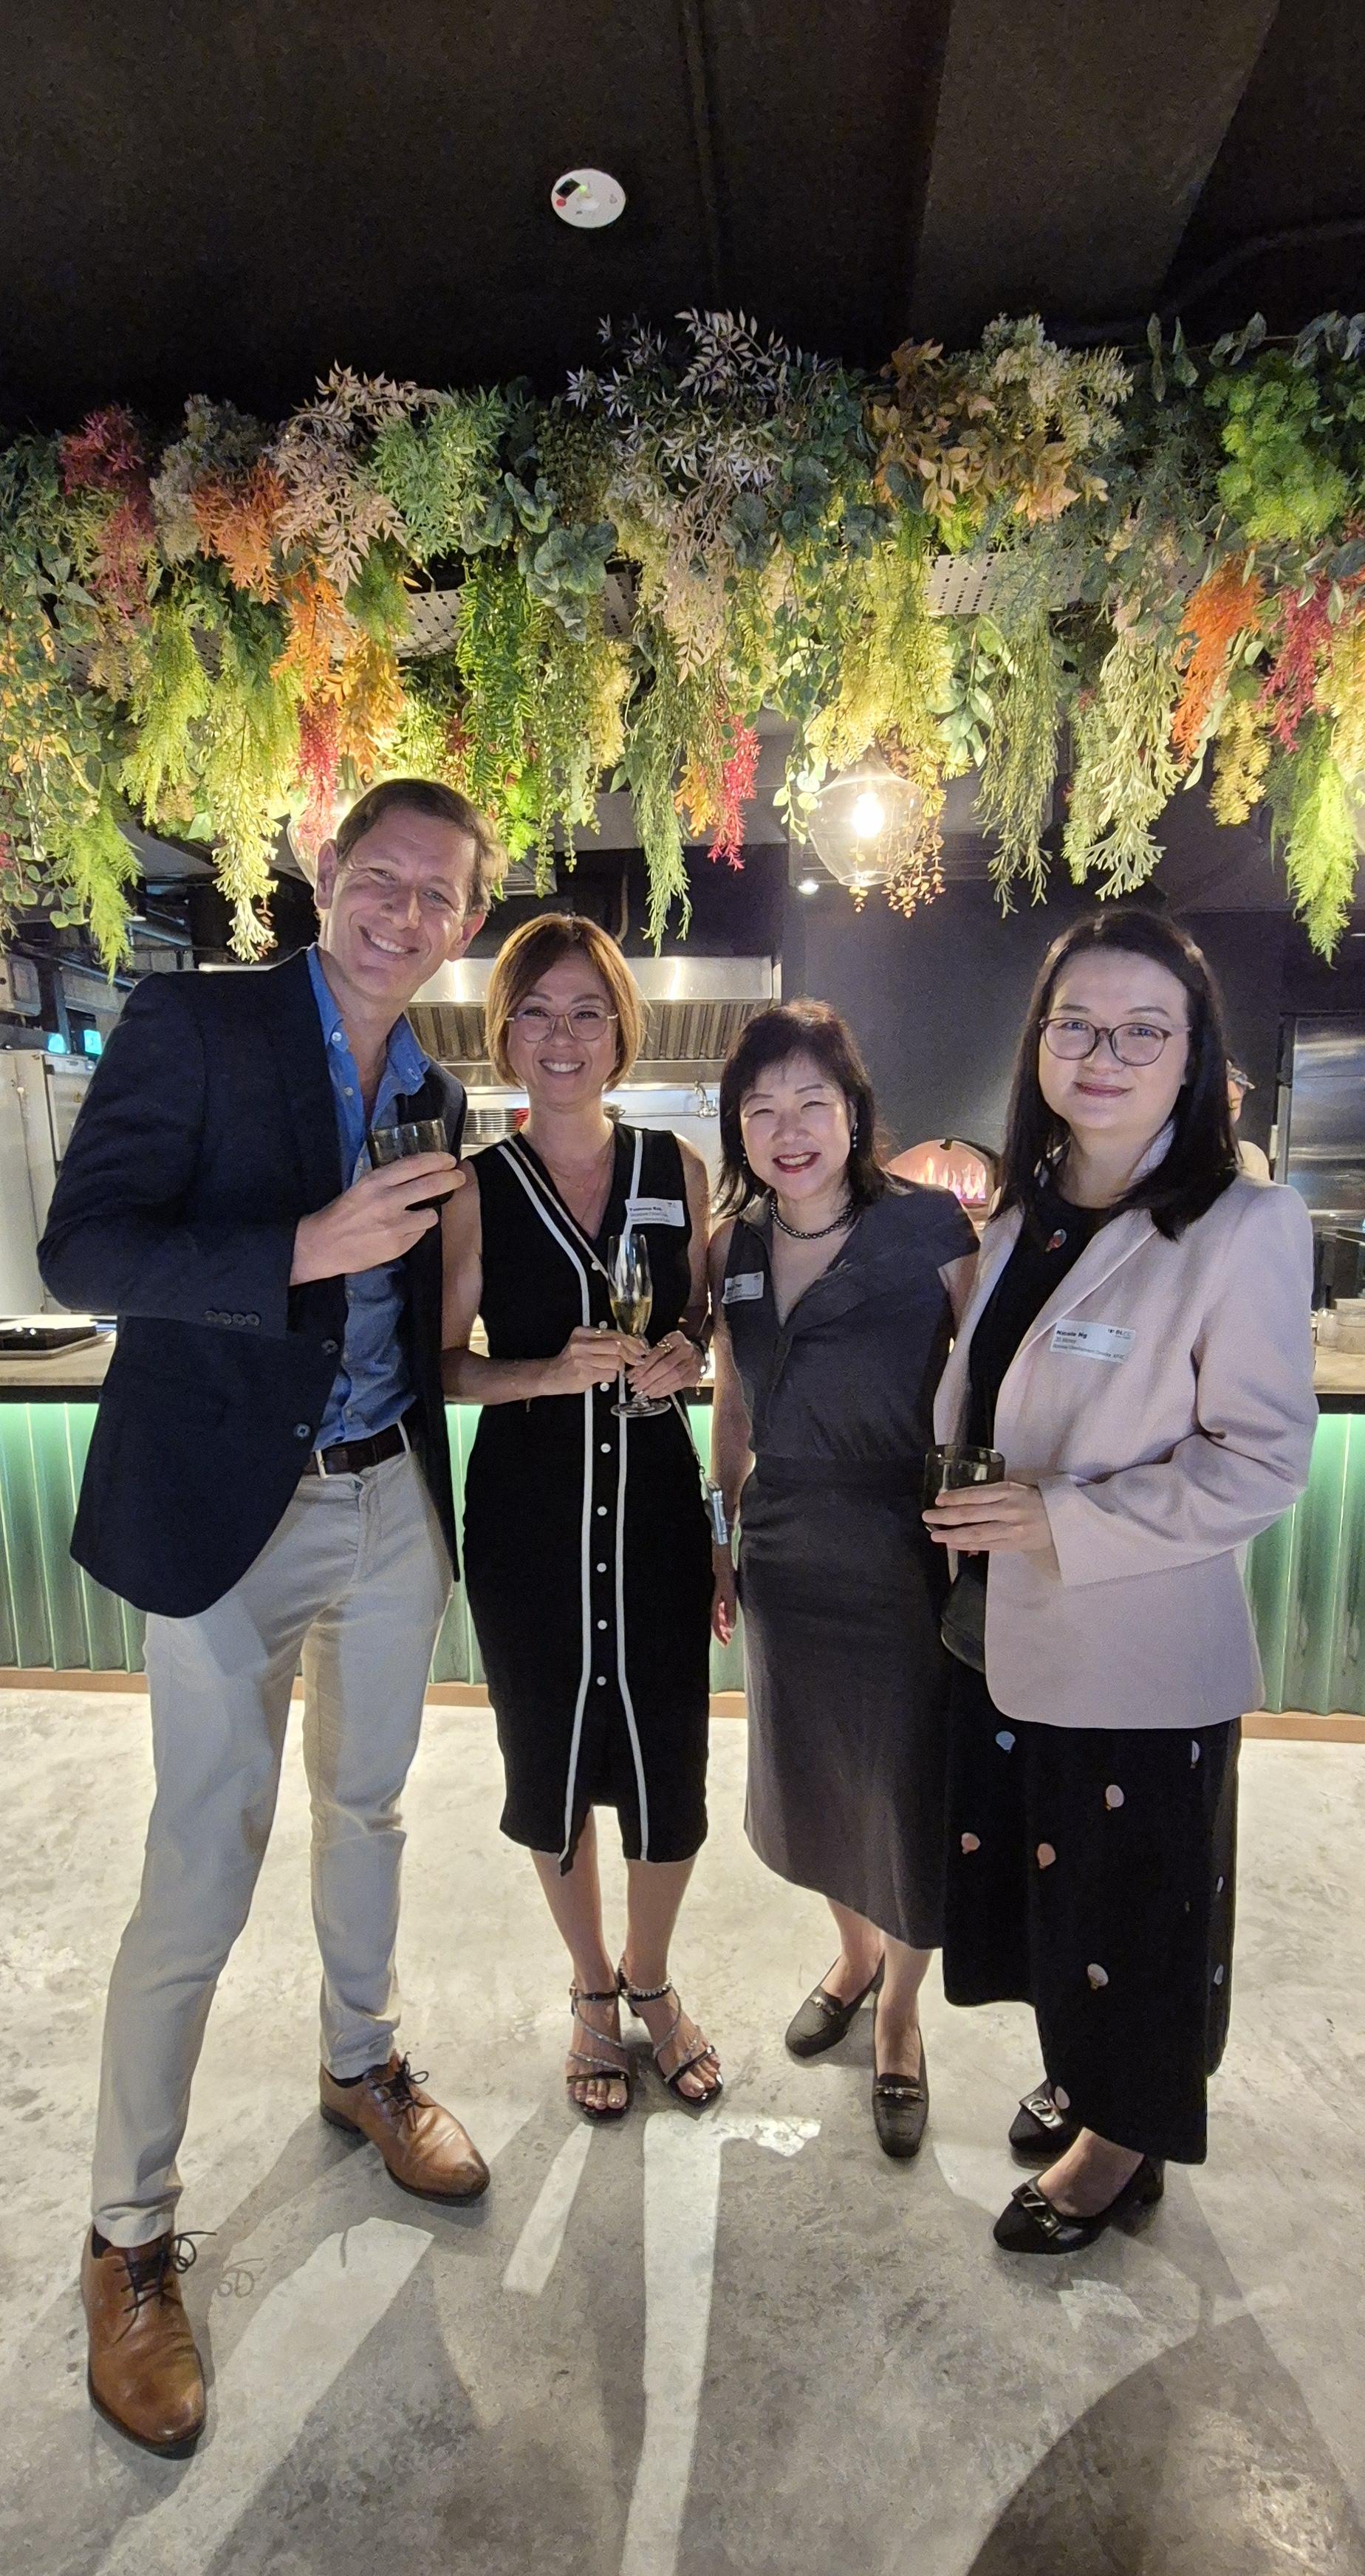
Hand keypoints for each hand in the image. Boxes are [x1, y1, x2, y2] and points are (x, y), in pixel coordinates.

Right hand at [290, 1155, 462, 1282]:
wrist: (323, 1245)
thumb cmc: (342, 1213)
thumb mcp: (361, 1187)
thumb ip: (387, 1181)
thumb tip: (417, 1172)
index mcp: (375, 1182)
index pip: (414, 1165)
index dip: (436, 1160)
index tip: (449, 1159)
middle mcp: (387, 1201)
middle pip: (431, 1185)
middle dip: (450, 1179)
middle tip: (459, 1177)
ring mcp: (394, 1225)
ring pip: (431, 1214)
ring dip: (429, 1212)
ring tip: (419, 1213)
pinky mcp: (397, 1246)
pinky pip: (419, 1234)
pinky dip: (415, 1230)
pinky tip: (402, 1231)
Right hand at [543, 1324, 645, 1395]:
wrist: (551, 1375)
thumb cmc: (570, 1361)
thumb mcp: (583, 1344)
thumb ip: (602, 1341)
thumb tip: (629, 1343)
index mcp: (582, 1332)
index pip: (614, 1333)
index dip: (631, 1341)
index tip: (639, 1347)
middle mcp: (582, 1343)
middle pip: (617, 1345)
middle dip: (631, 1355)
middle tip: (636, 1360)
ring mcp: (583, 1358)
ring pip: (616, 1361)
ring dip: (620, 1368)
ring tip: (614, 1369)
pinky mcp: (585, 1373)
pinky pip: (610, 1374)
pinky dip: (612, 1377)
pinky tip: (606, 1376)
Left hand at [629, 1330, 704, 1399]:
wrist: (697, 1351)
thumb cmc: (675, 1349)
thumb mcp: (663, 1345)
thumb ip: (650, 1357)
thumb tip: (632, 1373)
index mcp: (676, 1339)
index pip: (657, 1353)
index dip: (644, 1366)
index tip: (632, 1375)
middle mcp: (686, 1350)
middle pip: (665, 1366)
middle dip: (648, 1378)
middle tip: (636, 1387)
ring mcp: (692, 1364)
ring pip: (672, 1377)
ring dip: (655, 1387)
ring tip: (644, 1392)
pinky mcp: (694, 1376)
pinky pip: (678, 1385)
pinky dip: (664, 1391)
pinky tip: (654, 1394)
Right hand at [711, 1547, 737, 1645]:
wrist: (722, 1553)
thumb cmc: (725, 1570)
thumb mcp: (729, 1591)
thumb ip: (730, 1608)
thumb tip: (731, 1626)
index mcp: (716, 1600)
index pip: (715, 1621)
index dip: (719, 1633)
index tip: (724, 1643)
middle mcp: (716, 1597)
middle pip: (716, 1618)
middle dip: (721, 1630)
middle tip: (727, 1641)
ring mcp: (719, 1591)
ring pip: (719, 1611)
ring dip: (724, 1621)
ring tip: (729, 1630)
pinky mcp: (724, 1585)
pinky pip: (723, 1602)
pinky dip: (726, 1610)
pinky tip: (730, 1611)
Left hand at [923, 1479, 1057, 1564]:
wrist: (1064, 1520)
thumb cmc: (1037, 1500)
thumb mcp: (1017, 1487)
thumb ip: (993, 1493)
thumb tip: (962, 1501)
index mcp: (1008, 1490)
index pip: (975, 1495)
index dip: (954, 1498)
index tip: (938, 1500)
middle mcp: (1008, 1509)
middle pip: (971, 1514)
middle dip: (946, 1516)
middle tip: (927, 1517)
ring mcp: (1011, 1529)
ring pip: (976, 1534)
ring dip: (953, 1535)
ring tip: (936, 1536)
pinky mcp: (1014, 1544)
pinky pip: (987, 1546)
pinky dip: (968, 1546)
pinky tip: (954, 1545)